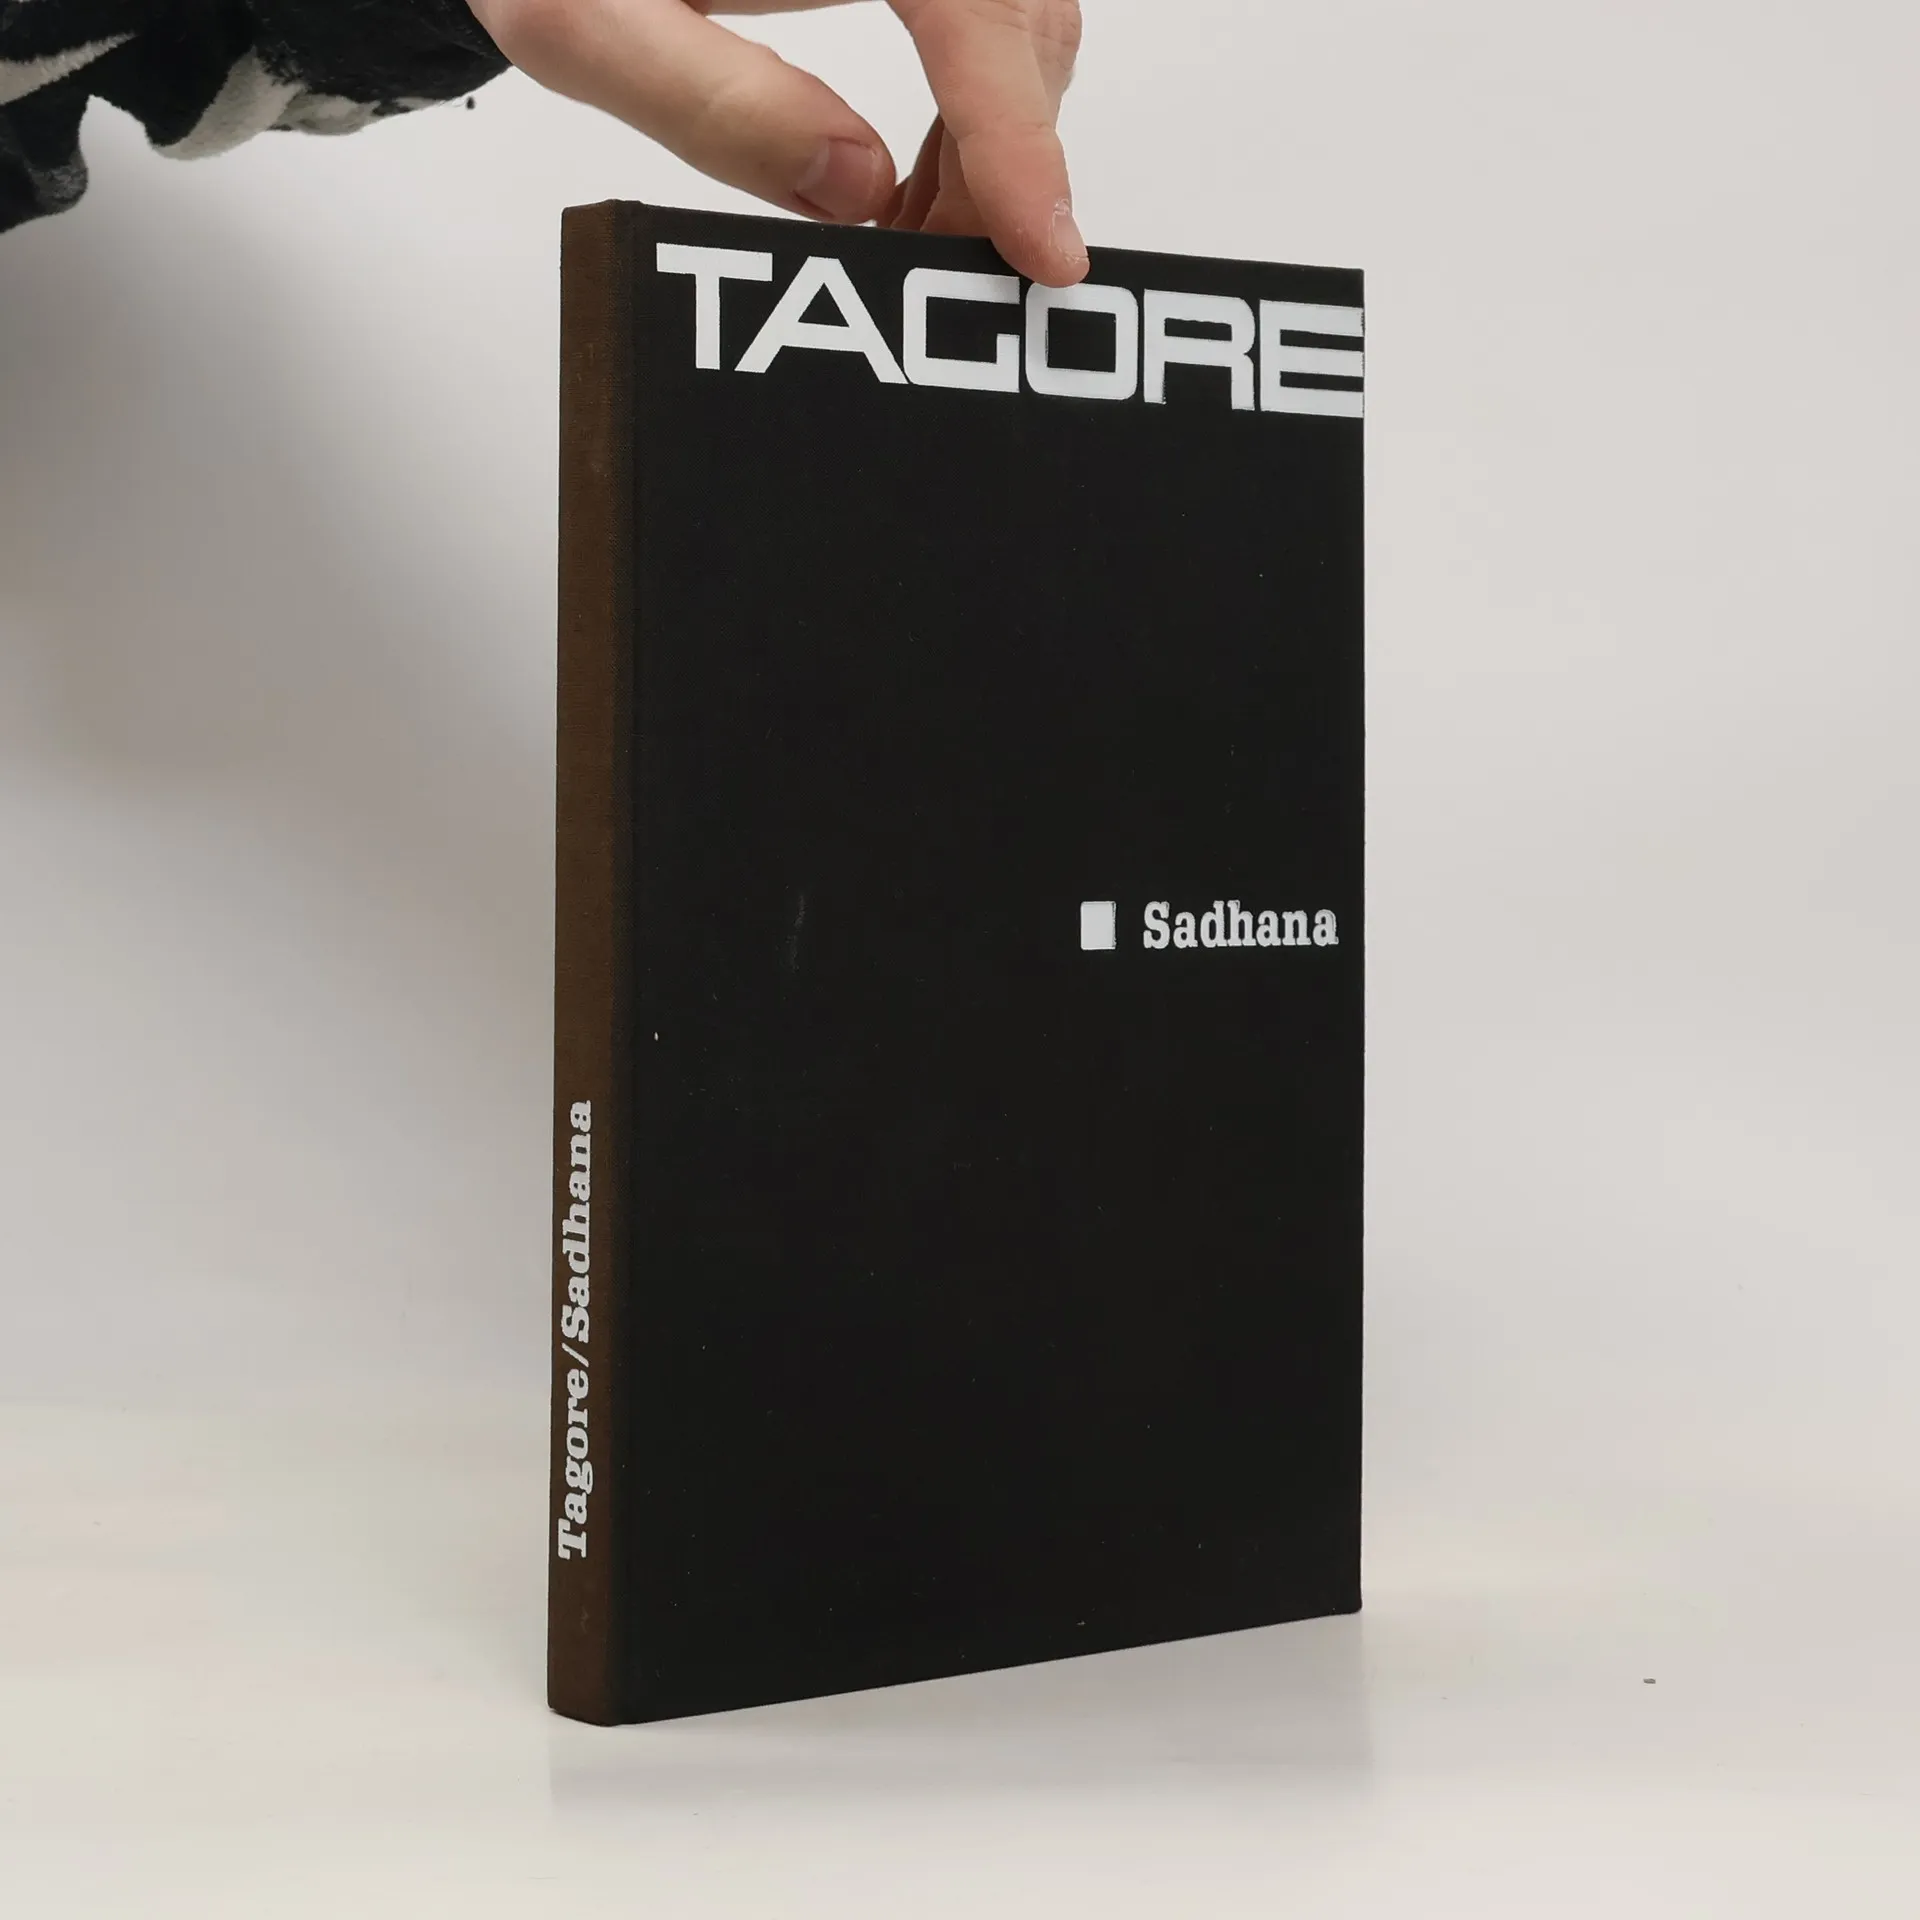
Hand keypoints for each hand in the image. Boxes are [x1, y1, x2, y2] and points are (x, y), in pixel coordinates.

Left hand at [468, 0, 1087, 284]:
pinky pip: (985, 7)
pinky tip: (905, 169)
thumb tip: (856, 191)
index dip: (1019, 139)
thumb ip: (714, 109)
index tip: (1042, 248)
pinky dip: (969, 102)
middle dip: (1000, 161)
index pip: (978, 9)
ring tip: (905, 227)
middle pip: (1021, 15)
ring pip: (1020, 14)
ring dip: (988, 140)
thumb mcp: (581, 22)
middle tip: (926, 265)